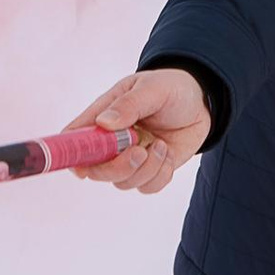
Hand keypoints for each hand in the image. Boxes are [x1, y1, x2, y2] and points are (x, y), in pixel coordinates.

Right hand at [63, 66, 212, 191]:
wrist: (203, 102)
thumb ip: (129, 105)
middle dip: (117, 168)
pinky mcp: (151, 169)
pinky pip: (147, 187)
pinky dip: (160, 175)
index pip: (74, 137)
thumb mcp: (152, 88)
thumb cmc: (172, 87)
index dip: (71, 155)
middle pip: (97, 170)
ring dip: (145, 169)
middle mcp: (112, 141)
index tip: (82, 167)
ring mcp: (130, 157)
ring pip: (123, 182)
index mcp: (103, 116)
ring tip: (161, 145)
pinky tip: (167, 153)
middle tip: (139, 152)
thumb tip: (104, 123)